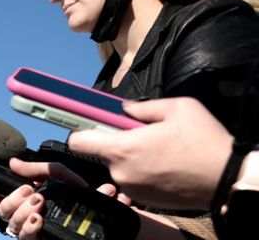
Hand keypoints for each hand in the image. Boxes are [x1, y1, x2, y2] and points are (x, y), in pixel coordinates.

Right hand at [0, 158, 87, 238]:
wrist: (101, 213)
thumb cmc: (80, 195)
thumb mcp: (59, 175)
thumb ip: (37, 168)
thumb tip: (13, 163)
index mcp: (27, 199)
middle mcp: (27, 214)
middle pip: (4, 212)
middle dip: (12, 201)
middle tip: (30, 192)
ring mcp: (34, 229)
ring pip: (12, 226)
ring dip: (22, 213)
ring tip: (38, 203)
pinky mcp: (41, 239)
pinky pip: (25, 239)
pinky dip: (29, 228)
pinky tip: (38, 219)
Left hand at [67, 97, 232, 209]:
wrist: (227, 179)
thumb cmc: (205, 144)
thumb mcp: (178, 108)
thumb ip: (143, 107)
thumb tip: (125, 109)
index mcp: (123, 149)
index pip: (78, 141)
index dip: (80, 130)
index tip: (84, 123)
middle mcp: (122, 172)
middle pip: (103, 152)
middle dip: (118, 141)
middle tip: (144, 134)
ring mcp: (132, 188)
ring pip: (120, 166)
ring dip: (134, 157)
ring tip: (162, 150)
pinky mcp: (145, 199)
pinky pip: (134, 179)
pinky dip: (144, 171)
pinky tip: (166, 164)